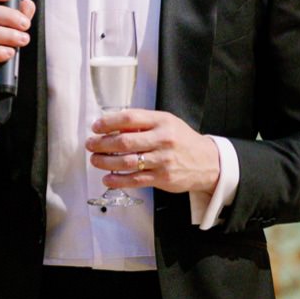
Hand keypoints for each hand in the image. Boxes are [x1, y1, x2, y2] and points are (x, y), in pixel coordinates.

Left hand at [86, 109, 219, 195]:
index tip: (96, 127)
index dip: (108, 122)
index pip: (130, 118)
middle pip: (125, 142)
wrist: (208, 162)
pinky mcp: (163, 178)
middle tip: (91, 145)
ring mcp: (163, 160)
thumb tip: (112, 127)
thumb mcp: (166, 123)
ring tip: (95, 160)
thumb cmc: (182, 141)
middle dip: (102, 144)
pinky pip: (135, 180)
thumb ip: (143, 124)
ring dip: (106, 162)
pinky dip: (118, 180)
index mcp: (162, 121)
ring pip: (127, 162)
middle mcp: (163, 139)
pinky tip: (108, 178)